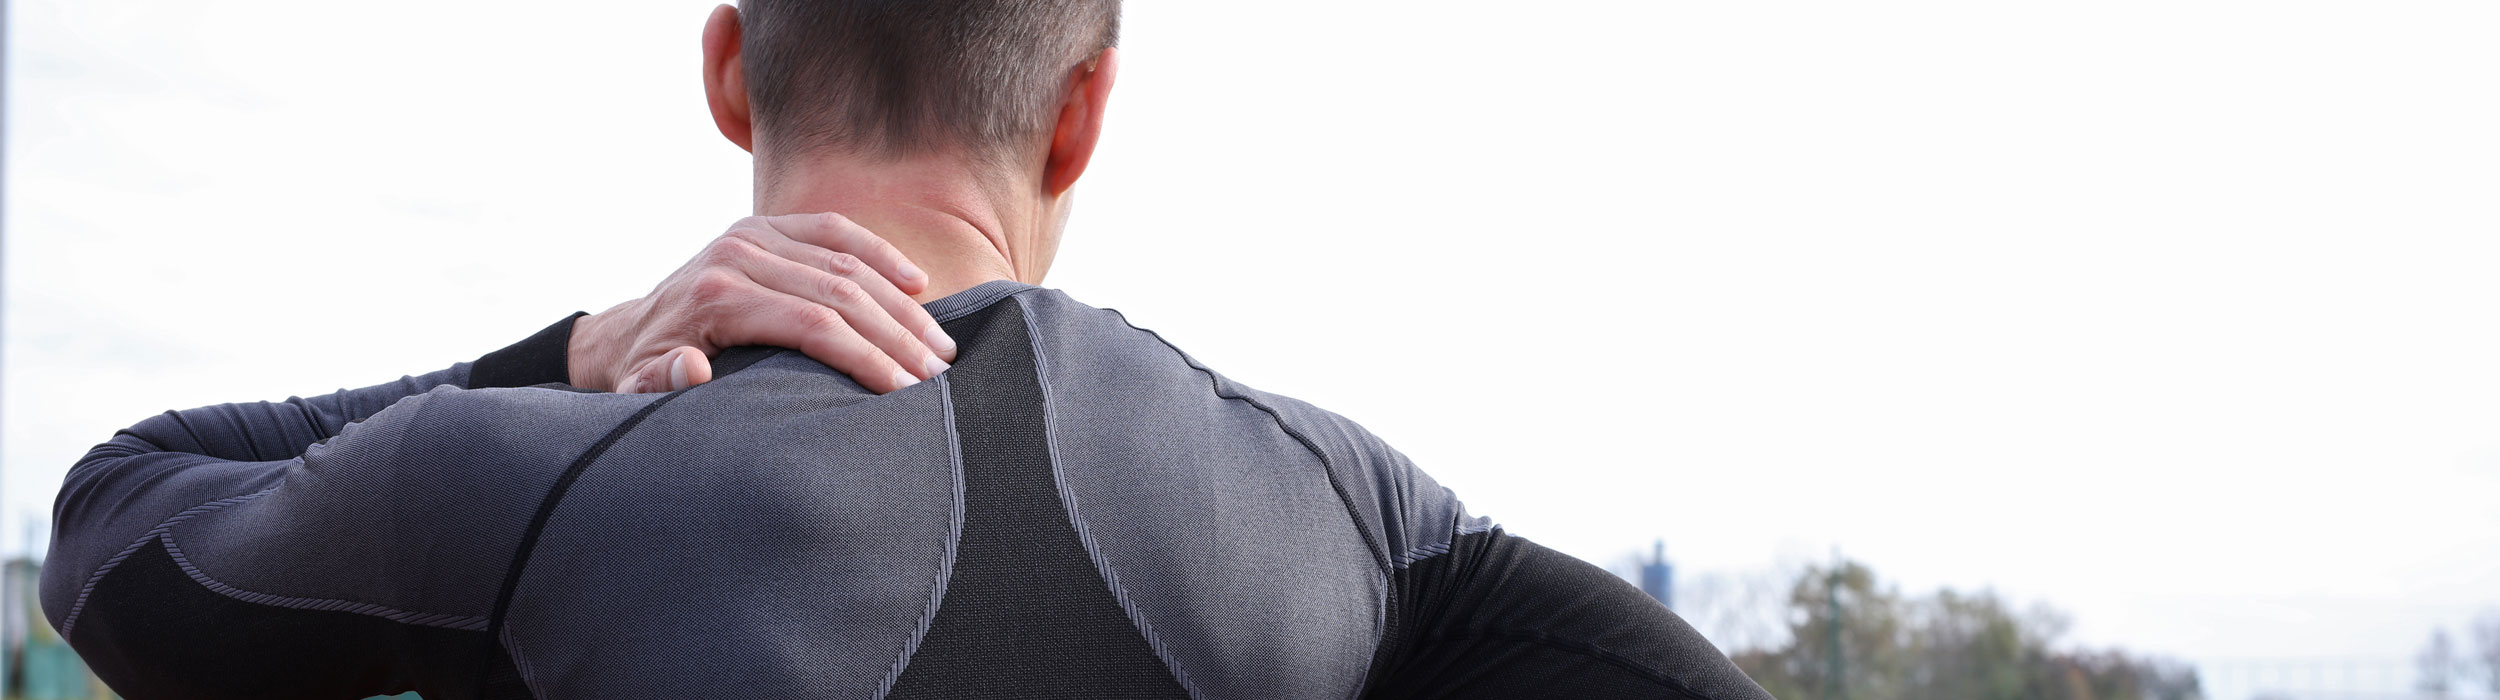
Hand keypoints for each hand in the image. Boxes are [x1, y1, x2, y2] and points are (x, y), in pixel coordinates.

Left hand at [568, 213, 957, 393]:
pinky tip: (918, 284)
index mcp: (715, 296)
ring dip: (900, 304)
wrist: (630, 333)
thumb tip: (693, 369)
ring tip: (939, 346)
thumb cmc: (649, 374)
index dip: (865, 357)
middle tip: (938, 374)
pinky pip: (834, 230)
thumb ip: (663, 385)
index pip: (811, 324)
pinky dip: (880, 254)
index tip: (905, 391)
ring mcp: (753, 232)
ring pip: (845, 261)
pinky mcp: (767, 224)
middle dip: (896, 336)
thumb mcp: (643, 390)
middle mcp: (736, 253)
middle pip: (838, 292)